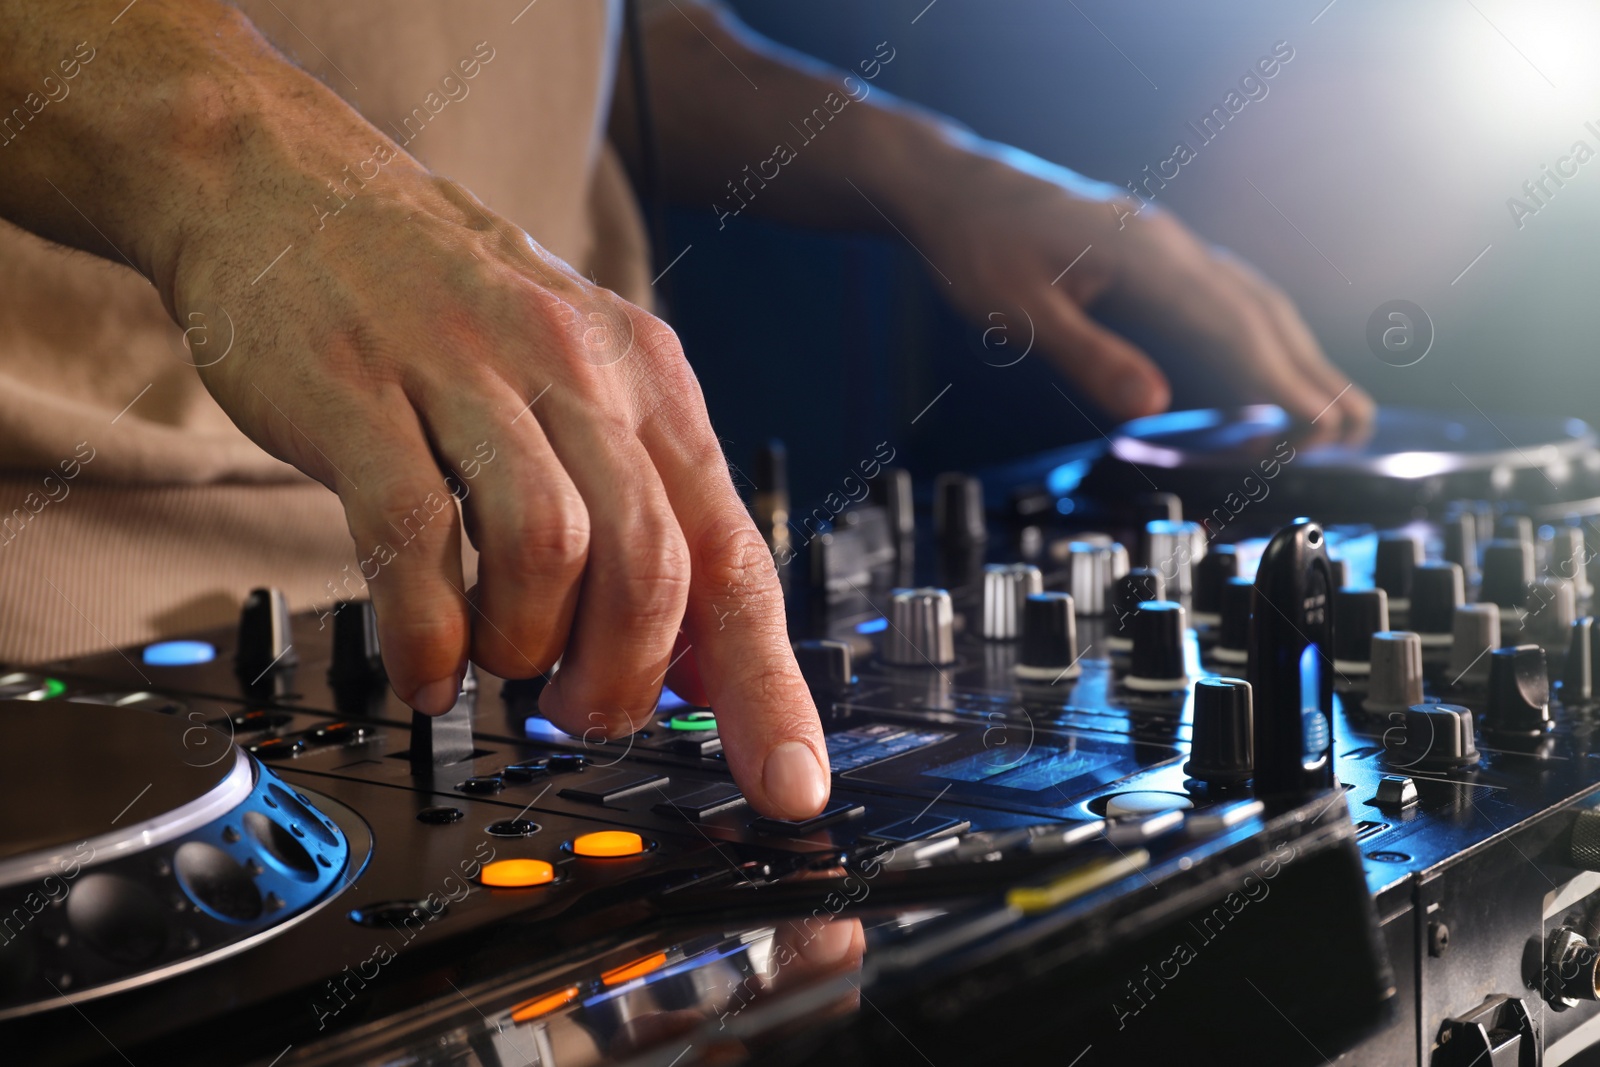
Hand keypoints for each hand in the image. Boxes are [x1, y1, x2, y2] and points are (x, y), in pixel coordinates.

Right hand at [176, 147, 828, 819]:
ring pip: (551, 549)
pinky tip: (425, 665)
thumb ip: (644, 515)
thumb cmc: (448, 310)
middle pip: (655, 565)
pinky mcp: (360, 393)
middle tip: (584, 712)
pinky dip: (427, 631)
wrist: (296, 188)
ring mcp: (466, 376)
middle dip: (628, 677)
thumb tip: (701, 666)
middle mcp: (577, 371)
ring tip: (501, 666)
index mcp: (648, 384)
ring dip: (530, 648)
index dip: (770, 684)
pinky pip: (415, 536)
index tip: (790, 783)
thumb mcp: (581, 387)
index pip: (737, 555)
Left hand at [900, 141, 1373, 428]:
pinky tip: (1268, 357)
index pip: (1231, 326)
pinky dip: (1260, 330)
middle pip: (1257, 310)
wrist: (949, 186)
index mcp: (1142, 255)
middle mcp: (1166, 243)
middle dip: (1309, 373)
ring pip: (1249, 298)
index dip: (1281, 381)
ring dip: (1295, 351)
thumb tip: (1151, 406)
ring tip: (1334, 404)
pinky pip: (1225, 291)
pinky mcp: (1153, 251)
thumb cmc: (973, 245)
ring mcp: (1164, 242)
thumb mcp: (1015, 311)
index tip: (1320, 428)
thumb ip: (1086, 355)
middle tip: (1356, 431)